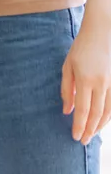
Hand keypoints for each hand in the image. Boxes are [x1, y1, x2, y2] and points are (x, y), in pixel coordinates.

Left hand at [62, 15, 110, 144]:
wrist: (103, 31)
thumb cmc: (81, 49)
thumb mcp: (67, 67)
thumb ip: (67, 90)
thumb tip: (67, 111)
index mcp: (86, 80)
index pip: (83, 110)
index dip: (79, 126)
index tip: (74, 137)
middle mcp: (102, 83)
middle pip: (97, 114)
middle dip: (89, 130)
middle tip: (82, 141)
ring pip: (110, 110)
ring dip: (101, 125)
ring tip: (92, 135)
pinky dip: (110, 115)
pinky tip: (103, 122)